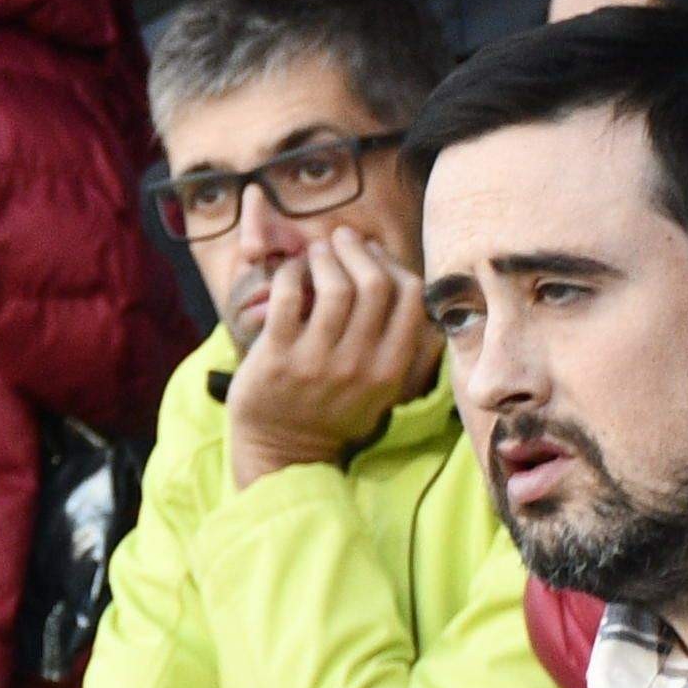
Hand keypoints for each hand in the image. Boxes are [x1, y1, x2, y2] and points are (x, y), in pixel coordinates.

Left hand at [228, 225, 436, 486]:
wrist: (284, 449)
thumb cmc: (333, 408)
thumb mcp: (381, 387)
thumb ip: (399, 343)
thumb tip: (401, 275)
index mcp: (391, 370)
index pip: (411, 298)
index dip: (393, 264)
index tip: (374, 253)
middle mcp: (359, 366)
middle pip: (374, 284)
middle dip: (359, 250)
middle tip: (342, 238)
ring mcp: (317, 362)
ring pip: (334, 286)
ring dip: (325, 256)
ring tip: (317, 251)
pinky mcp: (276, 357)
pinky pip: (288, 296)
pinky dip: (292, 273)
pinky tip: (292, 272)